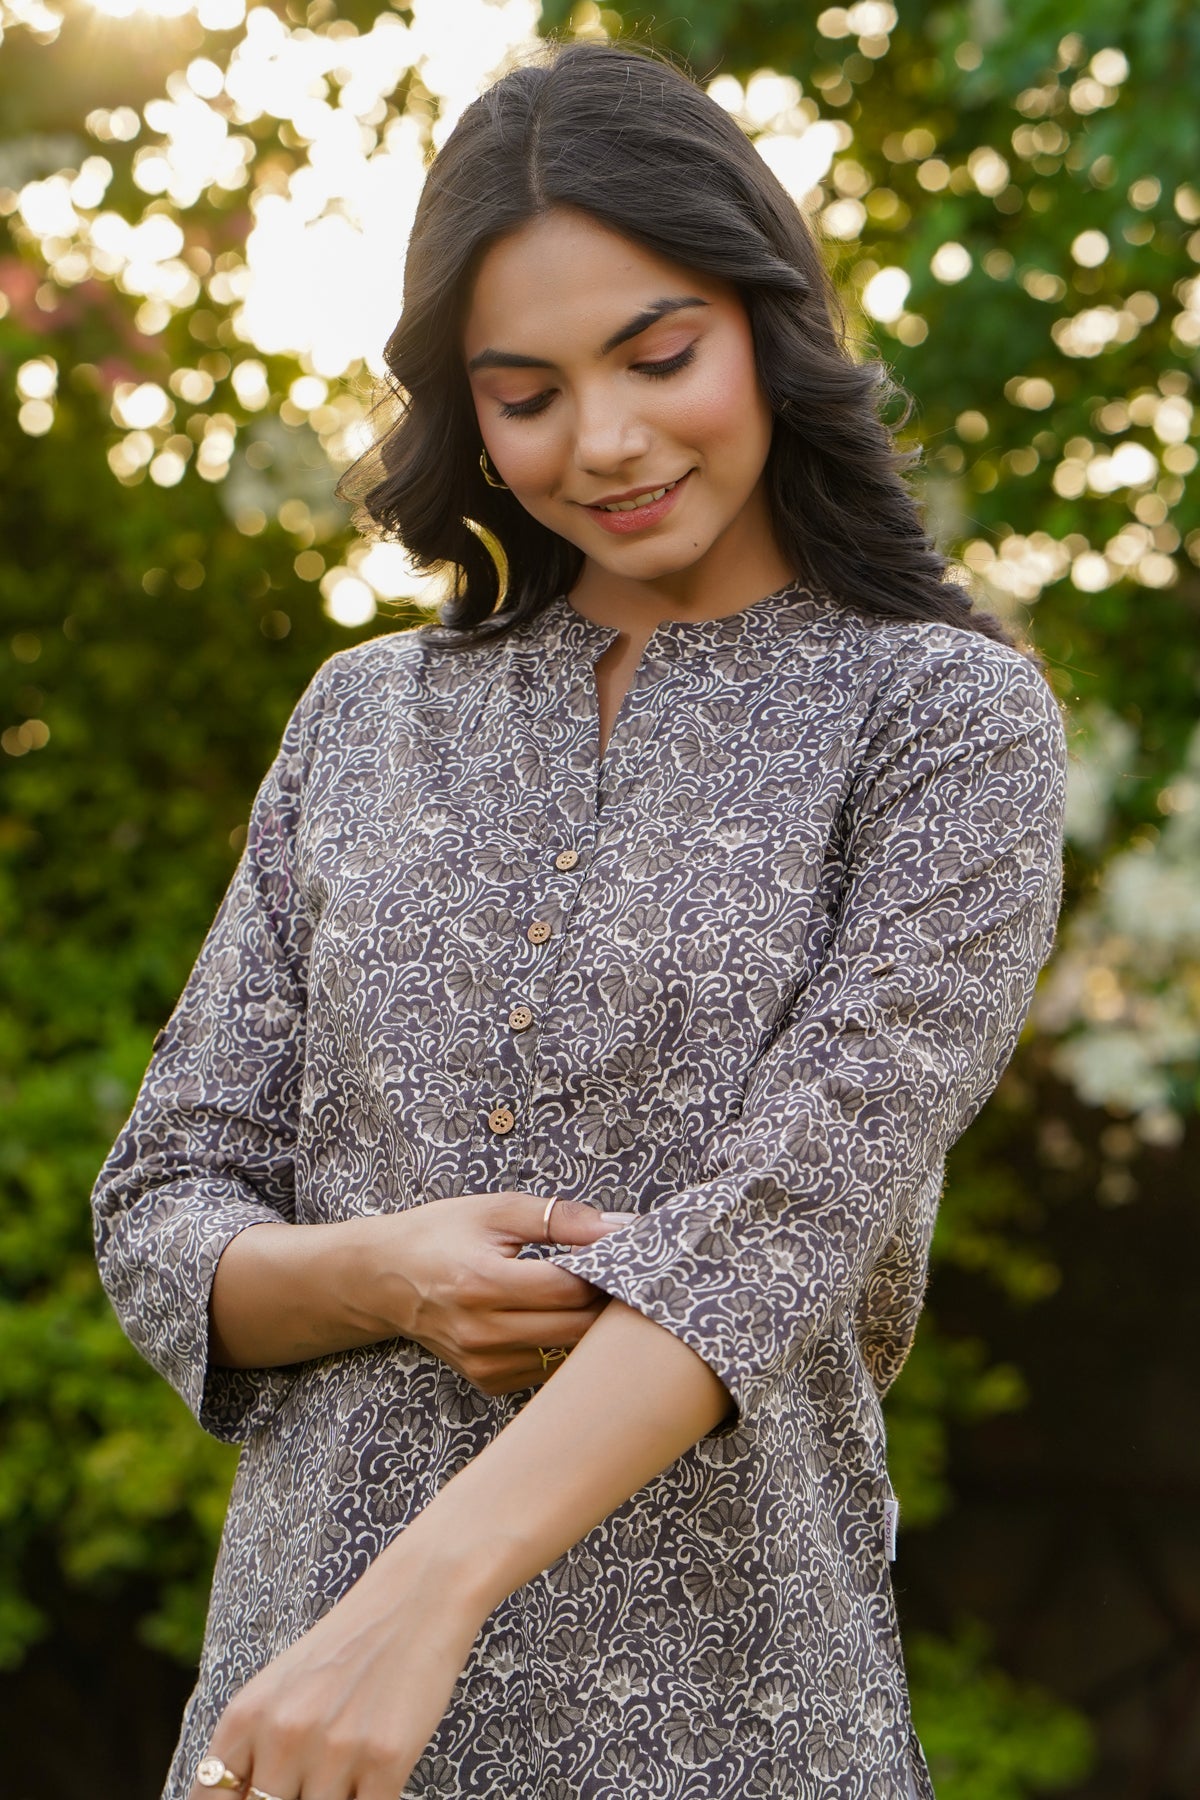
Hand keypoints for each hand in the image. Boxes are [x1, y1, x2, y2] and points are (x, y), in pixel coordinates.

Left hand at [189, 1533, 484, 1799]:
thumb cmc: (345, 1650)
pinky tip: (374, 1779)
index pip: (210, 1799)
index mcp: (246, 1716)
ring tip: (347, 1770)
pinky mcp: (386, 1759)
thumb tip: (243, 1799)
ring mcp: (335, 1749)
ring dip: (334, 1799)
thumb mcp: (280, 1690)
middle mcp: (284, 1734)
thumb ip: (252, 1750)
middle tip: (311, 1777)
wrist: (417, 1598)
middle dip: (291, 1798)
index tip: (261, 1794)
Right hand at [371, 1191, 630, 1395]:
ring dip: (590, 1327)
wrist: (383, 1278)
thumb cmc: (440, 1235)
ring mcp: (484, 1362)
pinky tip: (563, 1318)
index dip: (605, 1271)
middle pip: (576, 1328)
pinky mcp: (488, 1380)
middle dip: (607, 1302)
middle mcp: (481, 1331)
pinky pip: (548, 1369)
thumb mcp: (496, 1210)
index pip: (569, 1288)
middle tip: (621, 1275)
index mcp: (481, 1282)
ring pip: (567, 1354)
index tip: (624, 1255)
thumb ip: (560, 1218)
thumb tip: (620, 1228)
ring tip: (596, 1295)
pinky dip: (564, 1345)